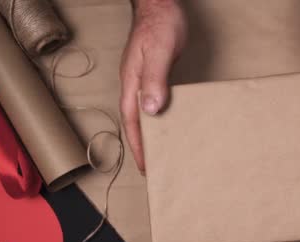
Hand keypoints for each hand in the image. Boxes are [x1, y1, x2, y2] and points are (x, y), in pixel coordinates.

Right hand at [120, 0, 186, 171]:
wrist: (160, 5)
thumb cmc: (159, 25)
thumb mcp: (157, 52)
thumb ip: (153, 80)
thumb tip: (150, 109)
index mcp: (131, 84)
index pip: (132, 123)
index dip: (139, 146)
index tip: (145, 167)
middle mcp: (134, 86)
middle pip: (135, 123)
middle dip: (143, 147)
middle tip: (154, 168)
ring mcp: (143, 81)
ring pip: (144, 115)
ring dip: (151, 134)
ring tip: (161, 152)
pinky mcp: (153, 77)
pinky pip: (153, 104)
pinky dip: (159, 118)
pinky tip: (168, 123)